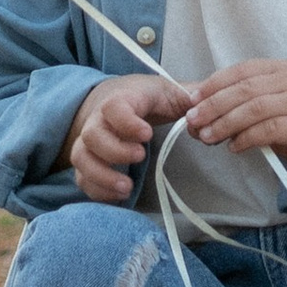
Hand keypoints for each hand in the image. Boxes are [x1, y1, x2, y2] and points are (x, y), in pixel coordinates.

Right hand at [67, 72, 192, 204]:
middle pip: (93, 135)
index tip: (147, 134)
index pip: (113, 107)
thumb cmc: (145, 98)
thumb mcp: (168, 91)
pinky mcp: (88, 162)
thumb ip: (191, 97)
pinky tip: (119, 196)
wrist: (113, 99)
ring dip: (101, 176)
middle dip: (115, 151)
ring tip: (127, 187)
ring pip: (81, 158)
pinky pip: (82, 179)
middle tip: (140, 156)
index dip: (126, 122)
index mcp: (121, 100)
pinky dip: (97, 191)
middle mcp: (98, 121)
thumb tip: (205, 110)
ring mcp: (90, 142)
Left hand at [182, 55, 286, 176]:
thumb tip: (202, 111)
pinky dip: (247, 138)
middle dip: (214, 105)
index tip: (193, 99)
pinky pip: (269, 130)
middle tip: (194, 120)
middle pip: (245, 89)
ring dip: (226, 123)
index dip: (214, 84)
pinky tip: (234, 147)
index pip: (241, 71)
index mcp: (279, 69)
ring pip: (255, 109)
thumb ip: (242, 103)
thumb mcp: (269, 105)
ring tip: (208, 136)